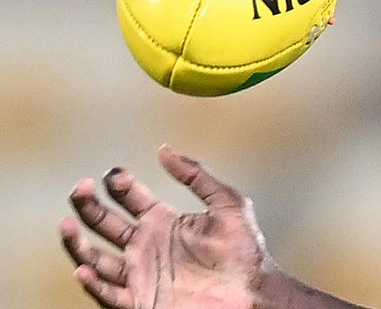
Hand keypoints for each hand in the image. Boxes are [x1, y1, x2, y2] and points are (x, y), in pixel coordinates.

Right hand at [59, 145, 270, 308]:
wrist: (252, 292)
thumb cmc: (245, 250)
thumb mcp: (228, 203)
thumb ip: (197, 175)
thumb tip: (164, 150)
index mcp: (164, 222)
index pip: (130, 199)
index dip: (118, 185)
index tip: (112, 175)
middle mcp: (147, 246)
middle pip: (105, 224)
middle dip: (89, 206)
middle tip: (80, 189)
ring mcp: (141, 273)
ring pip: (96, 259)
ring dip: (78, 243)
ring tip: (66, 224)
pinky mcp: (142, 300)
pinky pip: (109, 294)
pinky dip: (93, 284)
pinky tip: (84, 269)